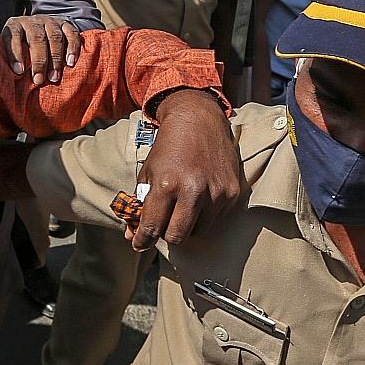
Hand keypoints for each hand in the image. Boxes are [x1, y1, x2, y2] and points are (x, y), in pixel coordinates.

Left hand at [1, 16, 80, 85]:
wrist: (38, 26)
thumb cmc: (21, 45)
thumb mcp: (9, 48)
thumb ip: (6, 59)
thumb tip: (7, 87)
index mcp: (15, 26)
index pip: (13, 36)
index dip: (15, 53)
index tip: (19, 72)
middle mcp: (33, 22)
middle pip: (36, 39)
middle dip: (38, 61)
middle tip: (39, 80)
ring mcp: (50, 21)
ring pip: (54, 37)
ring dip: (55, 59)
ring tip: (54, 78)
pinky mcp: (65, 23)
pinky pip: (71, 34)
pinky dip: (72, 48)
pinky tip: (70, 63)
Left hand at [127, 90, 241, 250]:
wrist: (198, 120)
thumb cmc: (169, 147)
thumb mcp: (148, 172)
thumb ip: (141, 205)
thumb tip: (132, 236)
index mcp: (167, 184)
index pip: (152, 227)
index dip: (142, 240)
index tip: (138, 244)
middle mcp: (193, 191)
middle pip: (177, 237)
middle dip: (165, 235)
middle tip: (162, 225)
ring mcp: (216, 193)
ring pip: (197, 231)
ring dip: (187, 225)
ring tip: (182, 205)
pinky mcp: (232, 193)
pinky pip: (215, 219)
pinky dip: (204, 215)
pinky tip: (199, 196)